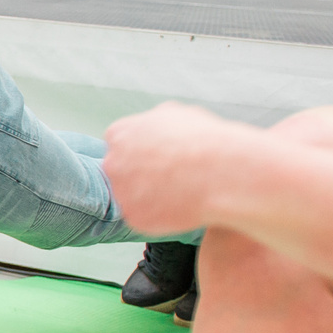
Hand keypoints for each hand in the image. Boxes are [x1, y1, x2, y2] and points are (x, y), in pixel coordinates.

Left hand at [102, 102, 253, 235]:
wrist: (220, 173)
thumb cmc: (203, 139)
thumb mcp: (176, 114)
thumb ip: (155, 122)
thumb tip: (155, 125)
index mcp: (119, 134)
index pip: (121, 145)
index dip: (144, 152)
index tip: (162, 158)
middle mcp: (113, 163)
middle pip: (122, 171)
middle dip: (142, 175)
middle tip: (171, 178)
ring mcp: (121, 192)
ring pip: (133, 196)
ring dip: (151, 196)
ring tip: (182, 192)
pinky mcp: (133, 217)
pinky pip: (145, 217)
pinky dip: (160, 216)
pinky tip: (181, 208)